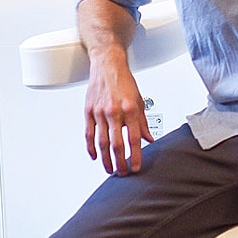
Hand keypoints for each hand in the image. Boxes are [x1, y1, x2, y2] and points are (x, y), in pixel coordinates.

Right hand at [83, 48, 152, 174]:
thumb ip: (143, 122)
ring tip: (110, 169)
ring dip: (105, 159)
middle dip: (120, 162)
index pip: (134, 139)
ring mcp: (99, 112)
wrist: (107, 65)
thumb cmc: (124, 81)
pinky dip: (91, 147)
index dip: (135, 155)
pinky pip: (89, 134)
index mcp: (130, 109)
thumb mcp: (139, 101)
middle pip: (116, 144)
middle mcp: (114, 112)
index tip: (136, 166)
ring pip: (101, 142)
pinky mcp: (88, 111)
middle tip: (123, 173)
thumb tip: (149, 139)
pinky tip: (95, 156)